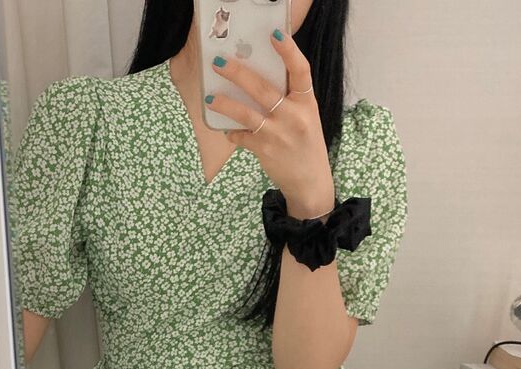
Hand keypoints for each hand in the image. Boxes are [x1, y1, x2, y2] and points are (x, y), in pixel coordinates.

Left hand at [207, 31, 334, 218]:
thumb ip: (289, 99)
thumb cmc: (305, 144)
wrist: (310, 181)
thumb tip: (258, 80)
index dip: (289, 51)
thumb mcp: (306, 117)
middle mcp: (294, 115)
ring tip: (210, 98)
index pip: (300, 70)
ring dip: (226, 104)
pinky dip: (234, 133)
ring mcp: (279, 133)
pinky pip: (243, 136)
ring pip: (247, 114)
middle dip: (238, 74)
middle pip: (263, 89)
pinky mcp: (266, 150)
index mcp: (307, 102)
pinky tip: (229, 131)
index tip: (275, 34)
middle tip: (219, 62)